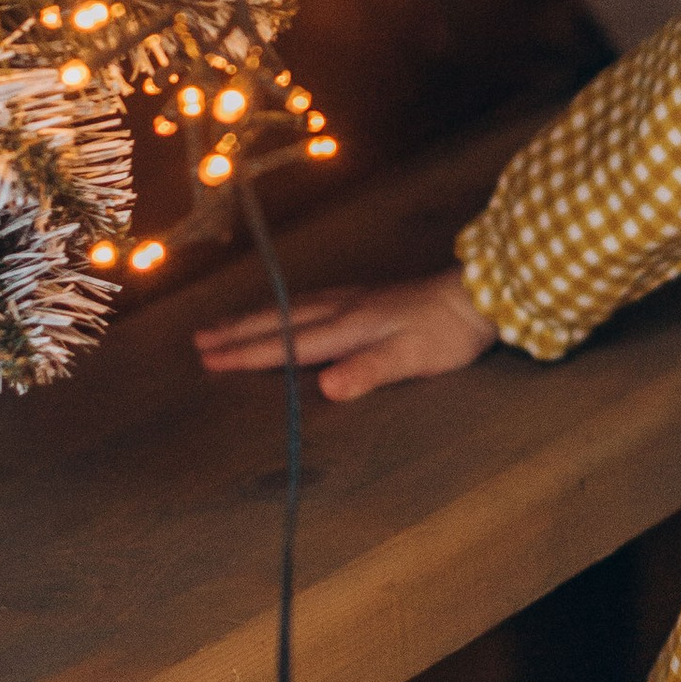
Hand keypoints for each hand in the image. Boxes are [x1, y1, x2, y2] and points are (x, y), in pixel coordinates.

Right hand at [192, 267, 497, 402]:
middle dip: (239, 331)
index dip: (247, 354)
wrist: (482, 294)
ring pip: (293, 307)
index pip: (288, 345)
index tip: (208, 359)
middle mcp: (345, 309)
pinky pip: (311, 301)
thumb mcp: (412, 358)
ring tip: (226, 323)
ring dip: (257, 316)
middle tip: (198, 339)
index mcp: (349, 327)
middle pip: (281, 320)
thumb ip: (368, 371)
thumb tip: (325, 387)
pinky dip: (285, 306)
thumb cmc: (448, 332)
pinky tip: (286, 309)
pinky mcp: (370, 297)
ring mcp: (357, 299)